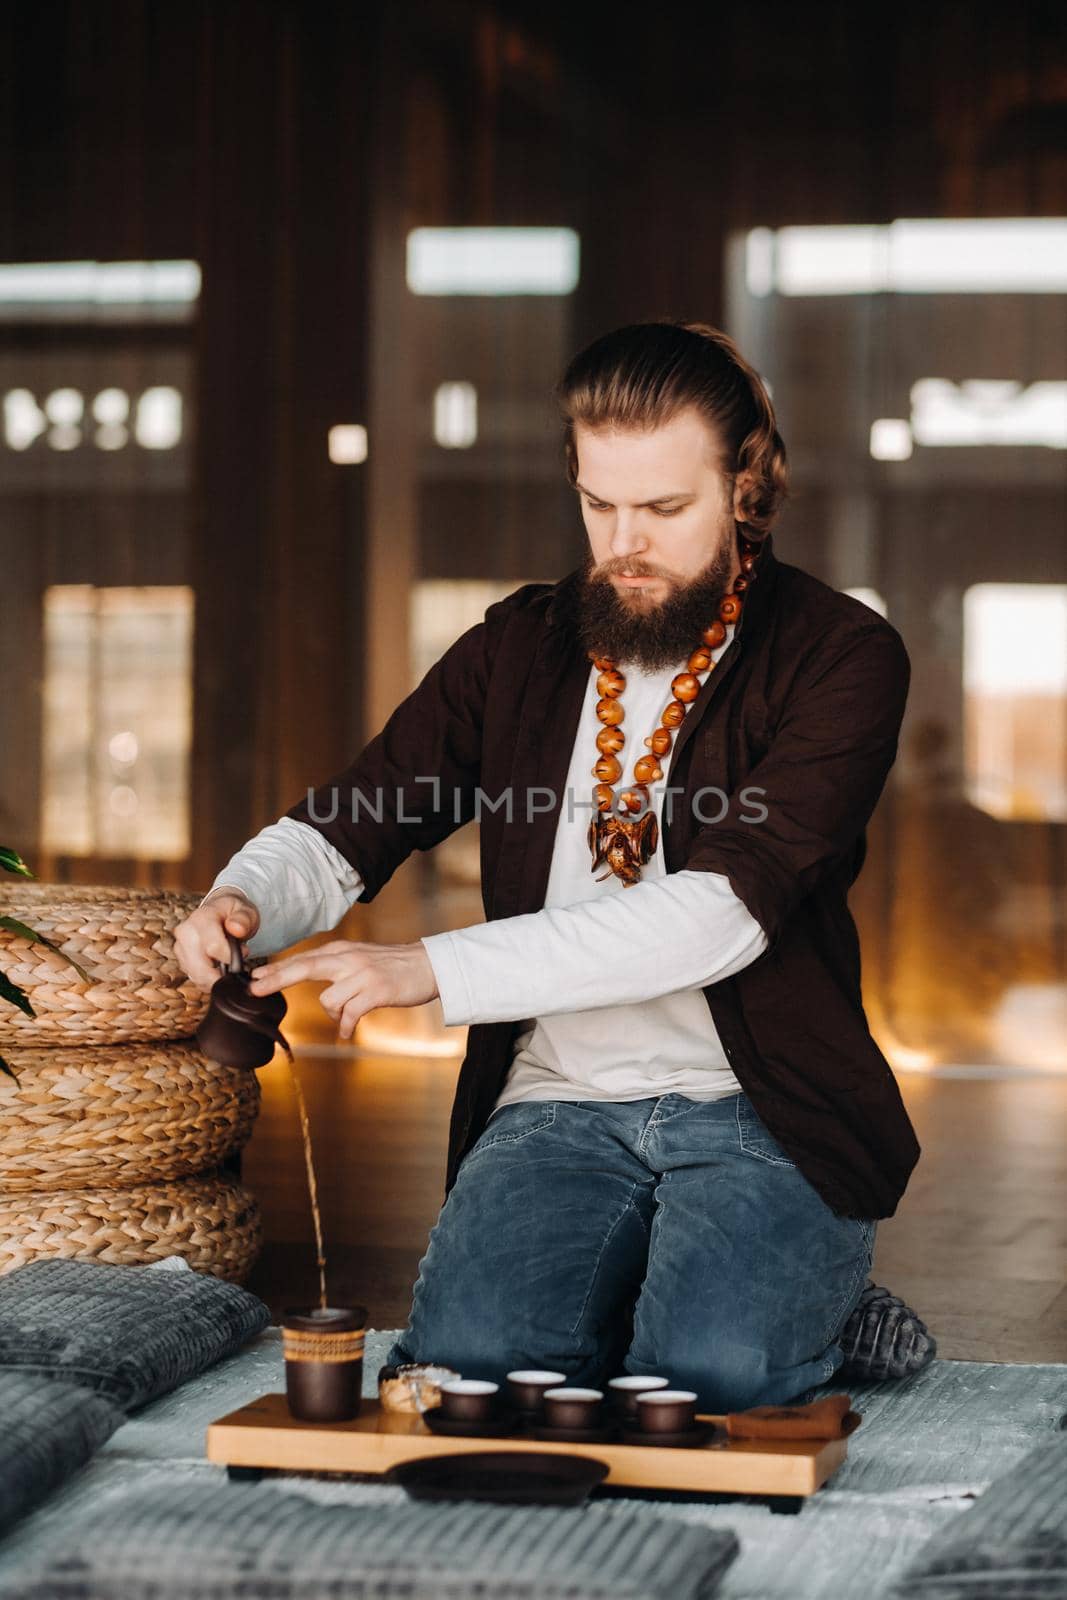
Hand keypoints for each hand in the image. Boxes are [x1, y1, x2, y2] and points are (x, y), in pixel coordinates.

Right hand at [174, 889, 260, 990]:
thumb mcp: (246, 911)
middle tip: (236, 967)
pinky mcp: (180, 958)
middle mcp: (186, 932)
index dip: (231, 956)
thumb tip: (237, 929)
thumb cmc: (233, 913)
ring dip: (215, 978)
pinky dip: (208, 980)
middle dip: (222, 974)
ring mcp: (180, 946)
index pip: (213, 947)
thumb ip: (244, 919)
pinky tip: (218, 970)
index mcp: (202, 918)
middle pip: (201, 967)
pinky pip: (194, 977)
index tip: (243, 952)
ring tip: (228, 967)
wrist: (219, 912)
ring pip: (196, 976)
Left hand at [249, 939, 438, 1039]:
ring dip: (335, 1014)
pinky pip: (350, 1014)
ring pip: (328, 1000)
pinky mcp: (375, 991)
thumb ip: (336, 967)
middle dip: (276, 980)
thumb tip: (313, 983)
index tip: (253, 978)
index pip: (303, 960)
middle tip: (254, 990)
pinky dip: (347, 1026)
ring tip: (349, 1015)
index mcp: (341, 951)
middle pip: (304, 968)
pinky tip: (349, 1031)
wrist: (428, 965)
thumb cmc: (392, 966)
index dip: (277, 970)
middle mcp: (348, 959)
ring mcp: (362, 975)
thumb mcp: (360, 958)